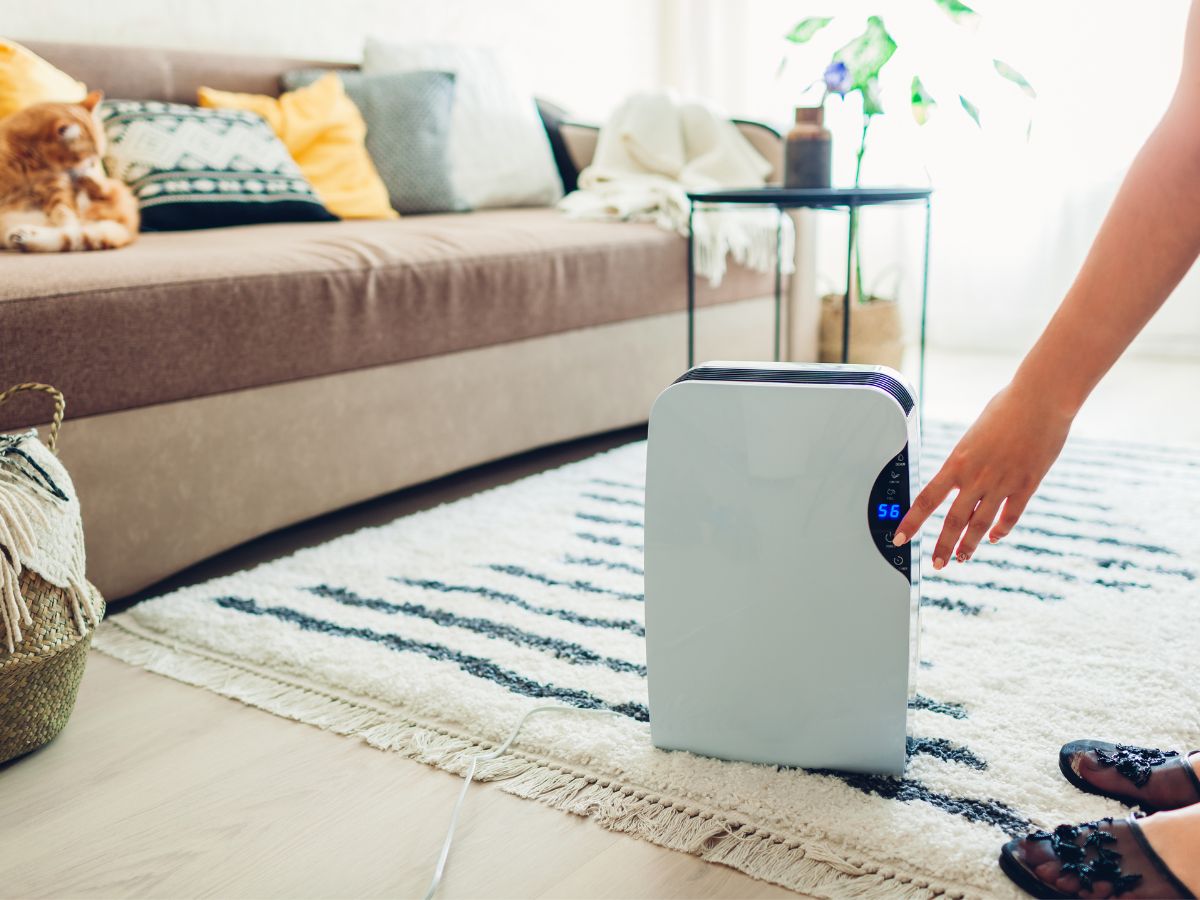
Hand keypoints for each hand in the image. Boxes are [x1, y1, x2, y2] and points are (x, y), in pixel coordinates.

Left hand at [892, 381, 1072, 568]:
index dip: (911, 523)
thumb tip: (963, 472)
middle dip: (943, 546)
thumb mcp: (974, 433)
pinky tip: (995, 537)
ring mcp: (1003, 483)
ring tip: (962, 558)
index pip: (927, 499)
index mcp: (958, 461)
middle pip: (954, 521)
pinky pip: (1011, 516)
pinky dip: (1001, 530)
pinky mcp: (1028, 485)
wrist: (1042, 398)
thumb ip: (967, 459)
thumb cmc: (1007, 406)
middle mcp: (977, 477)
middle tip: (936, 564)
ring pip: (981, 525)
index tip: (900, 538)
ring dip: (970, 545)